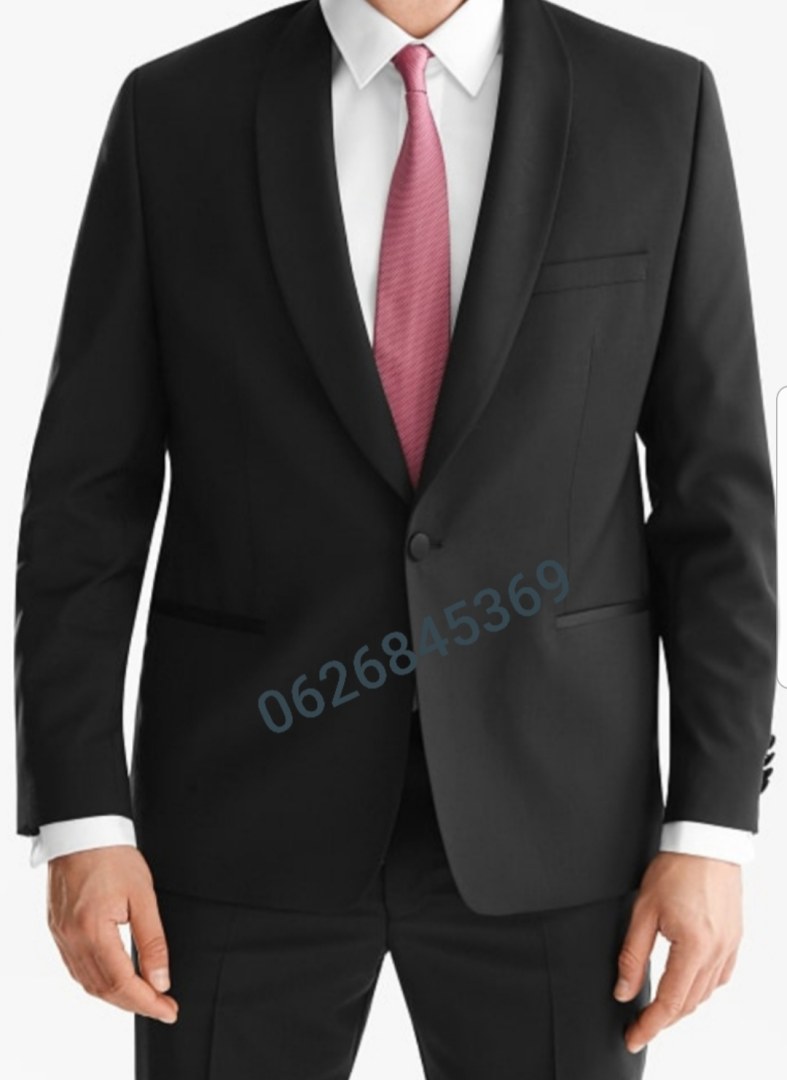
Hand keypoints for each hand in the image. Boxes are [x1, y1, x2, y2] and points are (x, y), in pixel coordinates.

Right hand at [47, 845, 178, 1022]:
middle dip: (136, 1004)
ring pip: (88, 983)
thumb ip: (153, 941)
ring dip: (117, 996)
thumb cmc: (113, 857)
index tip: (169, 1010)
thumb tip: (161, 980)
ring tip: (145, 998)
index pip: (122, 983)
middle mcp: (72, 939)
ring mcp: (61, 936)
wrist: (83, 832)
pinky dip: (98, 982)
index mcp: (93, 931)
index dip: (147, 1002)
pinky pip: (77, 969)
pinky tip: (115, 980)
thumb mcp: (143, 896)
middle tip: (163, 1007)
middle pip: (103, 990)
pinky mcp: (58, 930)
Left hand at [614, 851, 741, 1052]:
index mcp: (695, 948)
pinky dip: (700, 987)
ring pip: (705, 993)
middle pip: (689, 1003)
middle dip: (663, 1020)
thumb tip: (624, 990)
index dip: (649, 1025)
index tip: (633, 1037)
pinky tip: (686, 983)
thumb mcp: (643, 911)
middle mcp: (717, 952)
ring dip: (681, 1005)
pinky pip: (719, 976)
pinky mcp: (733, 938)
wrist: (705, 842)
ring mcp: (729, 946)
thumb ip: (632, 955)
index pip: (670, 1002)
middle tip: (639, 1026)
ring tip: (657, 1008)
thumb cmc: (675, 868)